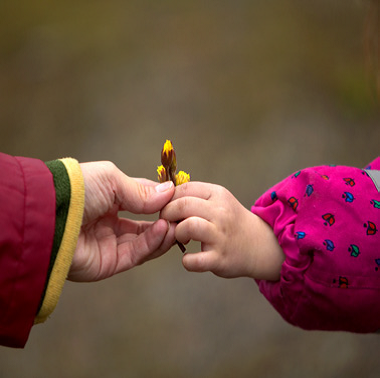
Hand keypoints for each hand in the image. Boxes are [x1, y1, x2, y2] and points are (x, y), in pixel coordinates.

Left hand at [68, 161, 175, 281]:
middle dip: (164, 219)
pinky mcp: (109, 263)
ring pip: (144, 241)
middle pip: (144, 225)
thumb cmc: (78, 189)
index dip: (160, 200)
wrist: (50, 216)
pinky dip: (153, 242)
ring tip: (176, 224)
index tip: (180, 198)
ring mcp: (109, 243)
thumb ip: (142, 191)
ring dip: (163, 232)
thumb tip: (170, 191)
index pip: (141, 200)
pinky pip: (137, 254)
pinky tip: (163, 230)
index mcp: (107, 199)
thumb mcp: (112, 180)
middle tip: (182, 215)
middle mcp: (109, 222)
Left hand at [161, 182, 283, 279]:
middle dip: (167, 215)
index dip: (167, 199)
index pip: (183, 189)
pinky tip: (190, 258)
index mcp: (217, 194)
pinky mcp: (220, 258)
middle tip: (169, 224)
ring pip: (187, 227)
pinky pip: (193, 260)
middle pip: (181, 205)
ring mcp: (220, 236)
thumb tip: (163, 197)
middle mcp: (220, 212)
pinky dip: (187, 261)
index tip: (167, 209)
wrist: (260, 246)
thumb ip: (193, 197)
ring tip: (182, 238)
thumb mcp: (218, 200)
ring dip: (176, 233)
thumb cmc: (230, 222)